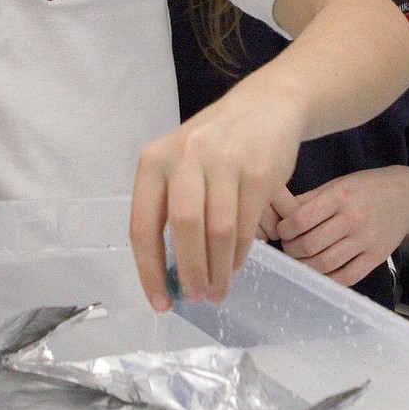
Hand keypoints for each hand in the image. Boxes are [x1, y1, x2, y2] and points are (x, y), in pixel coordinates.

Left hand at [130, 89, 300, 310]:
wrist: (265, 106)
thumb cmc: (214, 144)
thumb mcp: (179, 163)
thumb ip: (168, 207)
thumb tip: (166, 273)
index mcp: (154, 160)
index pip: (143, 225)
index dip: (149, 271)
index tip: (161, 303)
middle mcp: (185, 157)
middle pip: (183, 229)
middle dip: (190, 273)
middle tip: (197, 298)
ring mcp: (224, 161)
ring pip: (217, 232)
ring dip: (218, 270)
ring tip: (218, 291)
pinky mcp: (259, 171)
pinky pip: (246, 226)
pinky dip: (239, 255)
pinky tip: (234, 266)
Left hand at [274, 166, 408, 287]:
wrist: (405, 197)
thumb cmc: (363, 188)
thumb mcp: (334, 185)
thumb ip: (307, 199)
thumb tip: (278, 213)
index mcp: (338, 197)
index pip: (300, 219)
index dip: (284, 230)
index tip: (281, 232)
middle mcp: (352, 219)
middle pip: (310, 244)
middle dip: (291, 250)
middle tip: (288, 247)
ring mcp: (366, 240)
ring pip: (325, 263)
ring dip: (304, 266)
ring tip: (300, 260)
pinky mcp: (376, 257)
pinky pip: (347, 277)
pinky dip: (327, 279)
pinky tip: (319, 272)